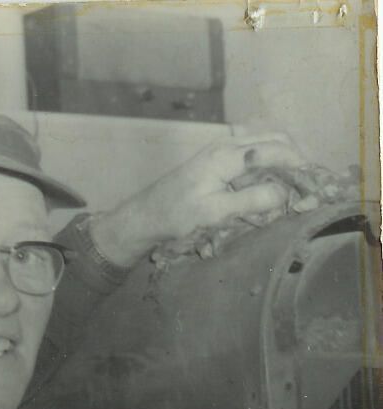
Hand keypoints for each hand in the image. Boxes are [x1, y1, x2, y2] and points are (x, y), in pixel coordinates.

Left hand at [89, 133, 304, 266]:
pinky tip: (272, 185)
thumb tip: (283, 192)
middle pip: (273, 139)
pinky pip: (251, 156)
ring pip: (263, 145)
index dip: (298, 163)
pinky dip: (268, 165)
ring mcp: (221, 152)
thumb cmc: (175, 215)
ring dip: (282, 160)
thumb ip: (249, 200)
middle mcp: (226, 146)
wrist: (144, 216)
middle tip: (309, 182)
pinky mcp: (217, 162)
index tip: (315, 180)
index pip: (274, 149)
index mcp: (226, 155)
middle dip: (295, 157)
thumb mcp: (213, 212)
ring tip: (294, 185)